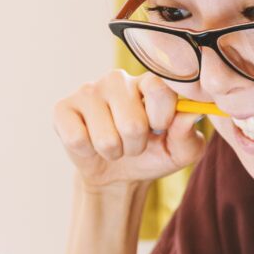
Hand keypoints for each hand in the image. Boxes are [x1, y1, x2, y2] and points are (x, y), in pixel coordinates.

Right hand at [52, 70, 205, 192]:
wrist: (119, 174)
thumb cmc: (154, 154)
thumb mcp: (181, 152)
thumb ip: (189, 134)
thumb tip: (191, 114)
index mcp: (149, 82)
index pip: (159, 88)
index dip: (162, 118)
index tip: (160, 129)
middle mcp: (118, 80)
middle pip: (132, 123)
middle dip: (136, 145)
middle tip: (134, 143)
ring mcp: (88, 91)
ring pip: (106, 138)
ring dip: (114, 152)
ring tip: (115, 145)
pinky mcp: (63, 108)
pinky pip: (78, 139)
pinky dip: (88, 152)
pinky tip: (90, 143)